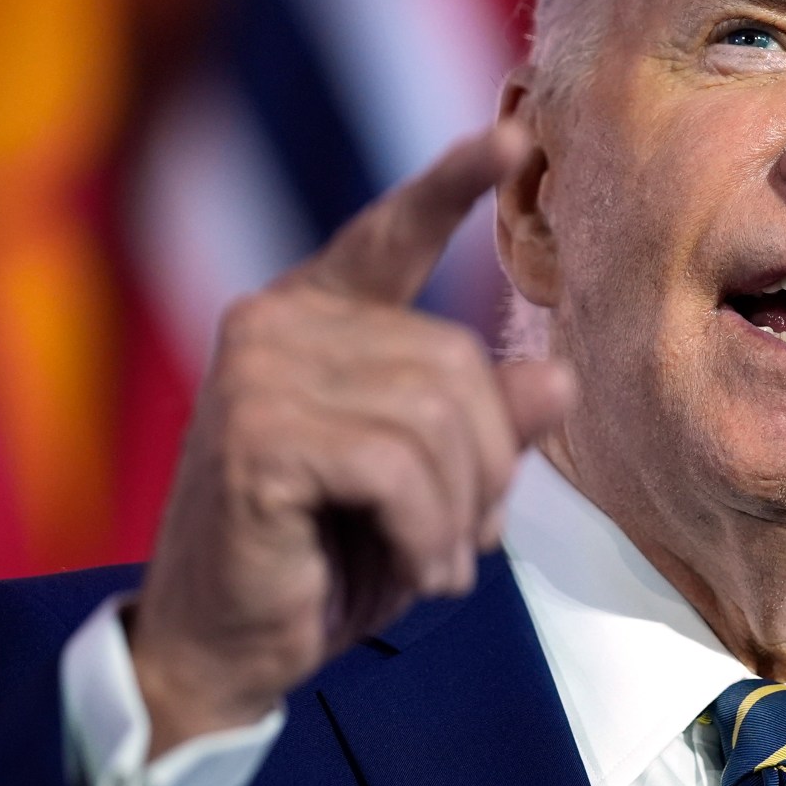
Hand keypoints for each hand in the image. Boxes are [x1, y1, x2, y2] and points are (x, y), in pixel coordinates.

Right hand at [127, 124, 573, 751]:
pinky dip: (426, 533)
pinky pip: (398, 468)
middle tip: (473, 542)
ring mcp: (258, 370)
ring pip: (436, 416)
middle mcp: (277, 322)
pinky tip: (414, 571)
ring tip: (438, 564)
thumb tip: (557, 377)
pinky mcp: (256, 433)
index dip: (451, 185)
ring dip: (461, 512)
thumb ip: (485, 428)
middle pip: (455, 361)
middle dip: (488, 465)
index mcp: (316, 318)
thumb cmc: (326, 562)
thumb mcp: (430, 490)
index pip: (392, 234)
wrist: (228, 648)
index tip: (511, 136)